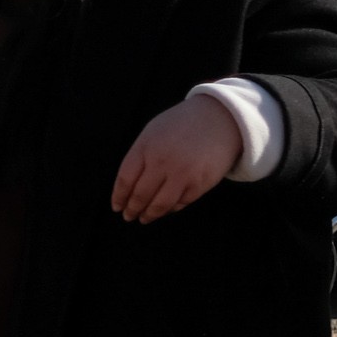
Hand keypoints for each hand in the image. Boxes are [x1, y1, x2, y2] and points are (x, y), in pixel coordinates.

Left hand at [111, 91, 242, 222]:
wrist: (220, 118)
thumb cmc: (182, 124)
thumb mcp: (153, 132)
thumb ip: (140, 156)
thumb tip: (130, 185)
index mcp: (146, 148)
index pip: (125, 180)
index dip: (119, 197)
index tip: (117, 206)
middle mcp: (162, 163)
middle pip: (140, 195)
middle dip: (133, 209)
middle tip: (129, 216)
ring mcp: (182, 175)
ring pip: (160, 205)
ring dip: (150, 215)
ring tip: (145, 218)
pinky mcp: (200, 184)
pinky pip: (181, 203)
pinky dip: (171, 208)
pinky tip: (166, 209)